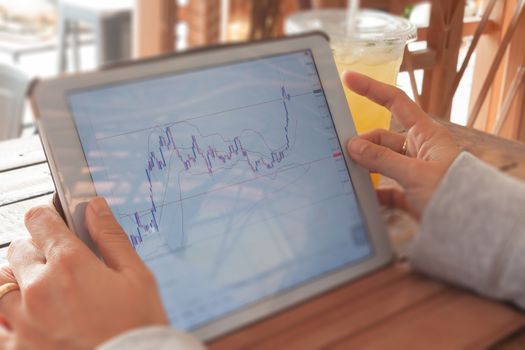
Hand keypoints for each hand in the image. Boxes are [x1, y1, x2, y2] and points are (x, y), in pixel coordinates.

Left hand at [0, 198, 167, 349]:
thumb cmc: (138, 325)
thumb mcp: (136, 276)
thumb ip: (111, 237)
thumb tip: (95, 206)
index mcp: (70, 264)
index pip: (40, 220)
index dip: (49, 215)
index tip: (55, 221)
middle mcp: (39, 289)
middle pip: (18, 249)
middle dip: (38, 249)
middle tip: (61, 264)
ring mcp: (23, 320)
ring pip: (2, 282)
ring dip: (19, 280)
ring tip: (44, 292)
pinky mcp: (17, 347)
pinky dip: (8, 313)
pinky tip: (30, 315)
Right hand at [343, 72, 462, 217]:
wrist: (473, 226)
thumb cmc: (453, 193)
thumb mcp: (415, 173)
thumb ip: (382, 159)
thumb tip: (352, 145)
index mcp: (426, 134)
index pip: (395, 102)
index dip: (372, 89)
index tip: (349, 79)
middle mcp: (419, 149)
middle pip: (382, 137)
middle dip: (363, 142)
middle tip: (343, 150)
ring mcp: (414, 171)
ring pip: (382, 162)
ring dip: (367, 166)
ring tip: (348, 172)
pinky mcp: (411, 193)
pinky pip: (387, 187)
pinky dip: (375, 191)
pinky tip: (364, 196)